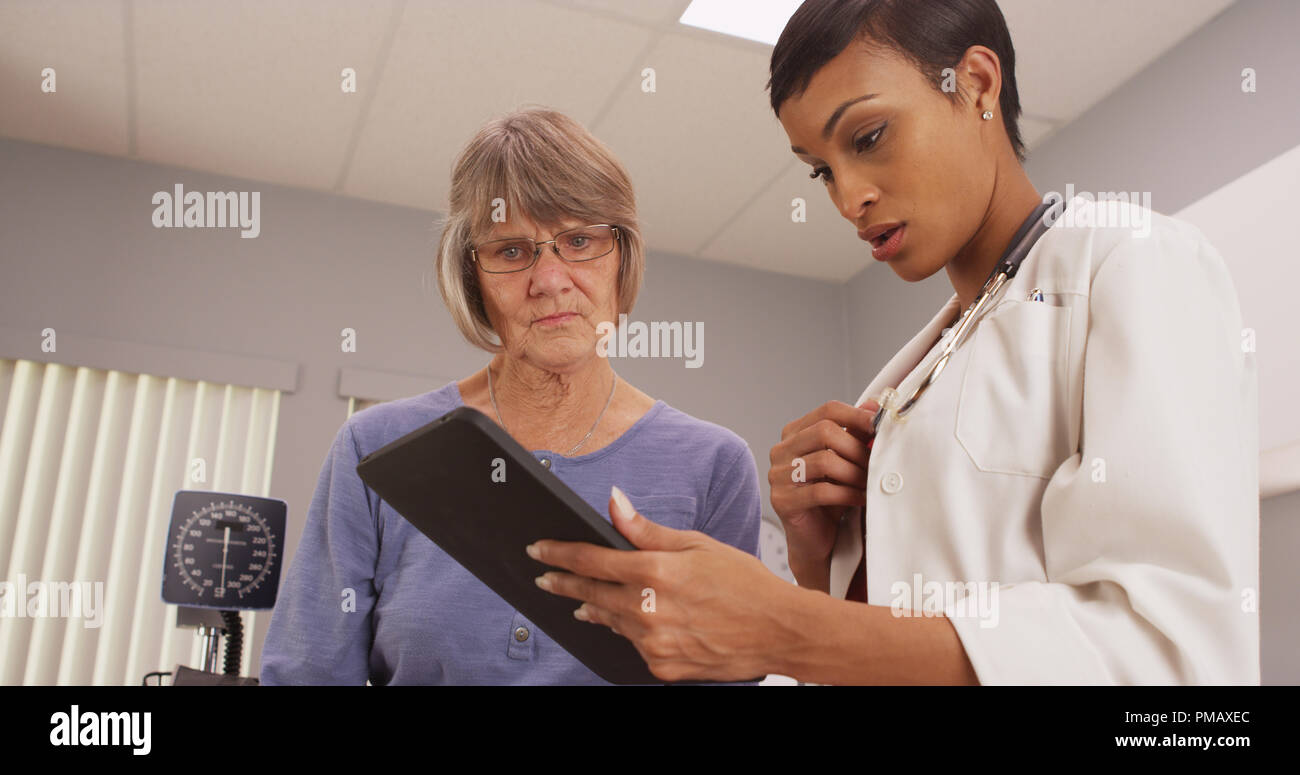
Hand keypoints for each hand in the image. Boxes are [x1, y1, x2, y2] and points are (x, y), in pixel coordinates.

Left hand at [527, 486, 798, 682]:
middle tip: (544, 578)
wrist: (779, 630)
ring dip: (594, 608)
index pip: (592, 560)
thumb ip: (647, 530)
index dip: (560, 554)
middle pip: (591, 594)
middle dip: (563, 584)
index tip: (539, 550)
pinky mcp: (662, 666)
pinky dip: (630, 631)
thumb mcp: (697, 544)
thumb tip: (613, 503)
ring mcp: (655, 643)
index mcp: (657, 572)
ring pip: (611, 621)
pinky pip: (634, 645)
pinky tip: (633, 622)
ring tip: (581, 602)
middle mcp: (650, 610)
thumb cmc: (745, 583)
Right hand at [767, 399, 878, 576]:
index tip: (879, 426)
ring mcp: (778, 475)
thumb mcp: (846, 461)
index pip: (826, 411)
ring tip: (868, 483)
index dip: (857, 416)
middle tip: (876, 463)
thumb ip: (856, 434)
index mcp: (794, 434)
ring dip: (854, 473)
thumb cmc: (831, 498)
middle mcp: (781, 451)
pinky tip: (860, 499)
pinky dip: (847, 494)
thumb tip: (875, 406)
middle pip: (825, 431)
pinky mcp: (783, 501)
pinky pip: (821, 491)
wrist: (816, 539)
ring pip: (824, 461)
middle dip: (857, 448)